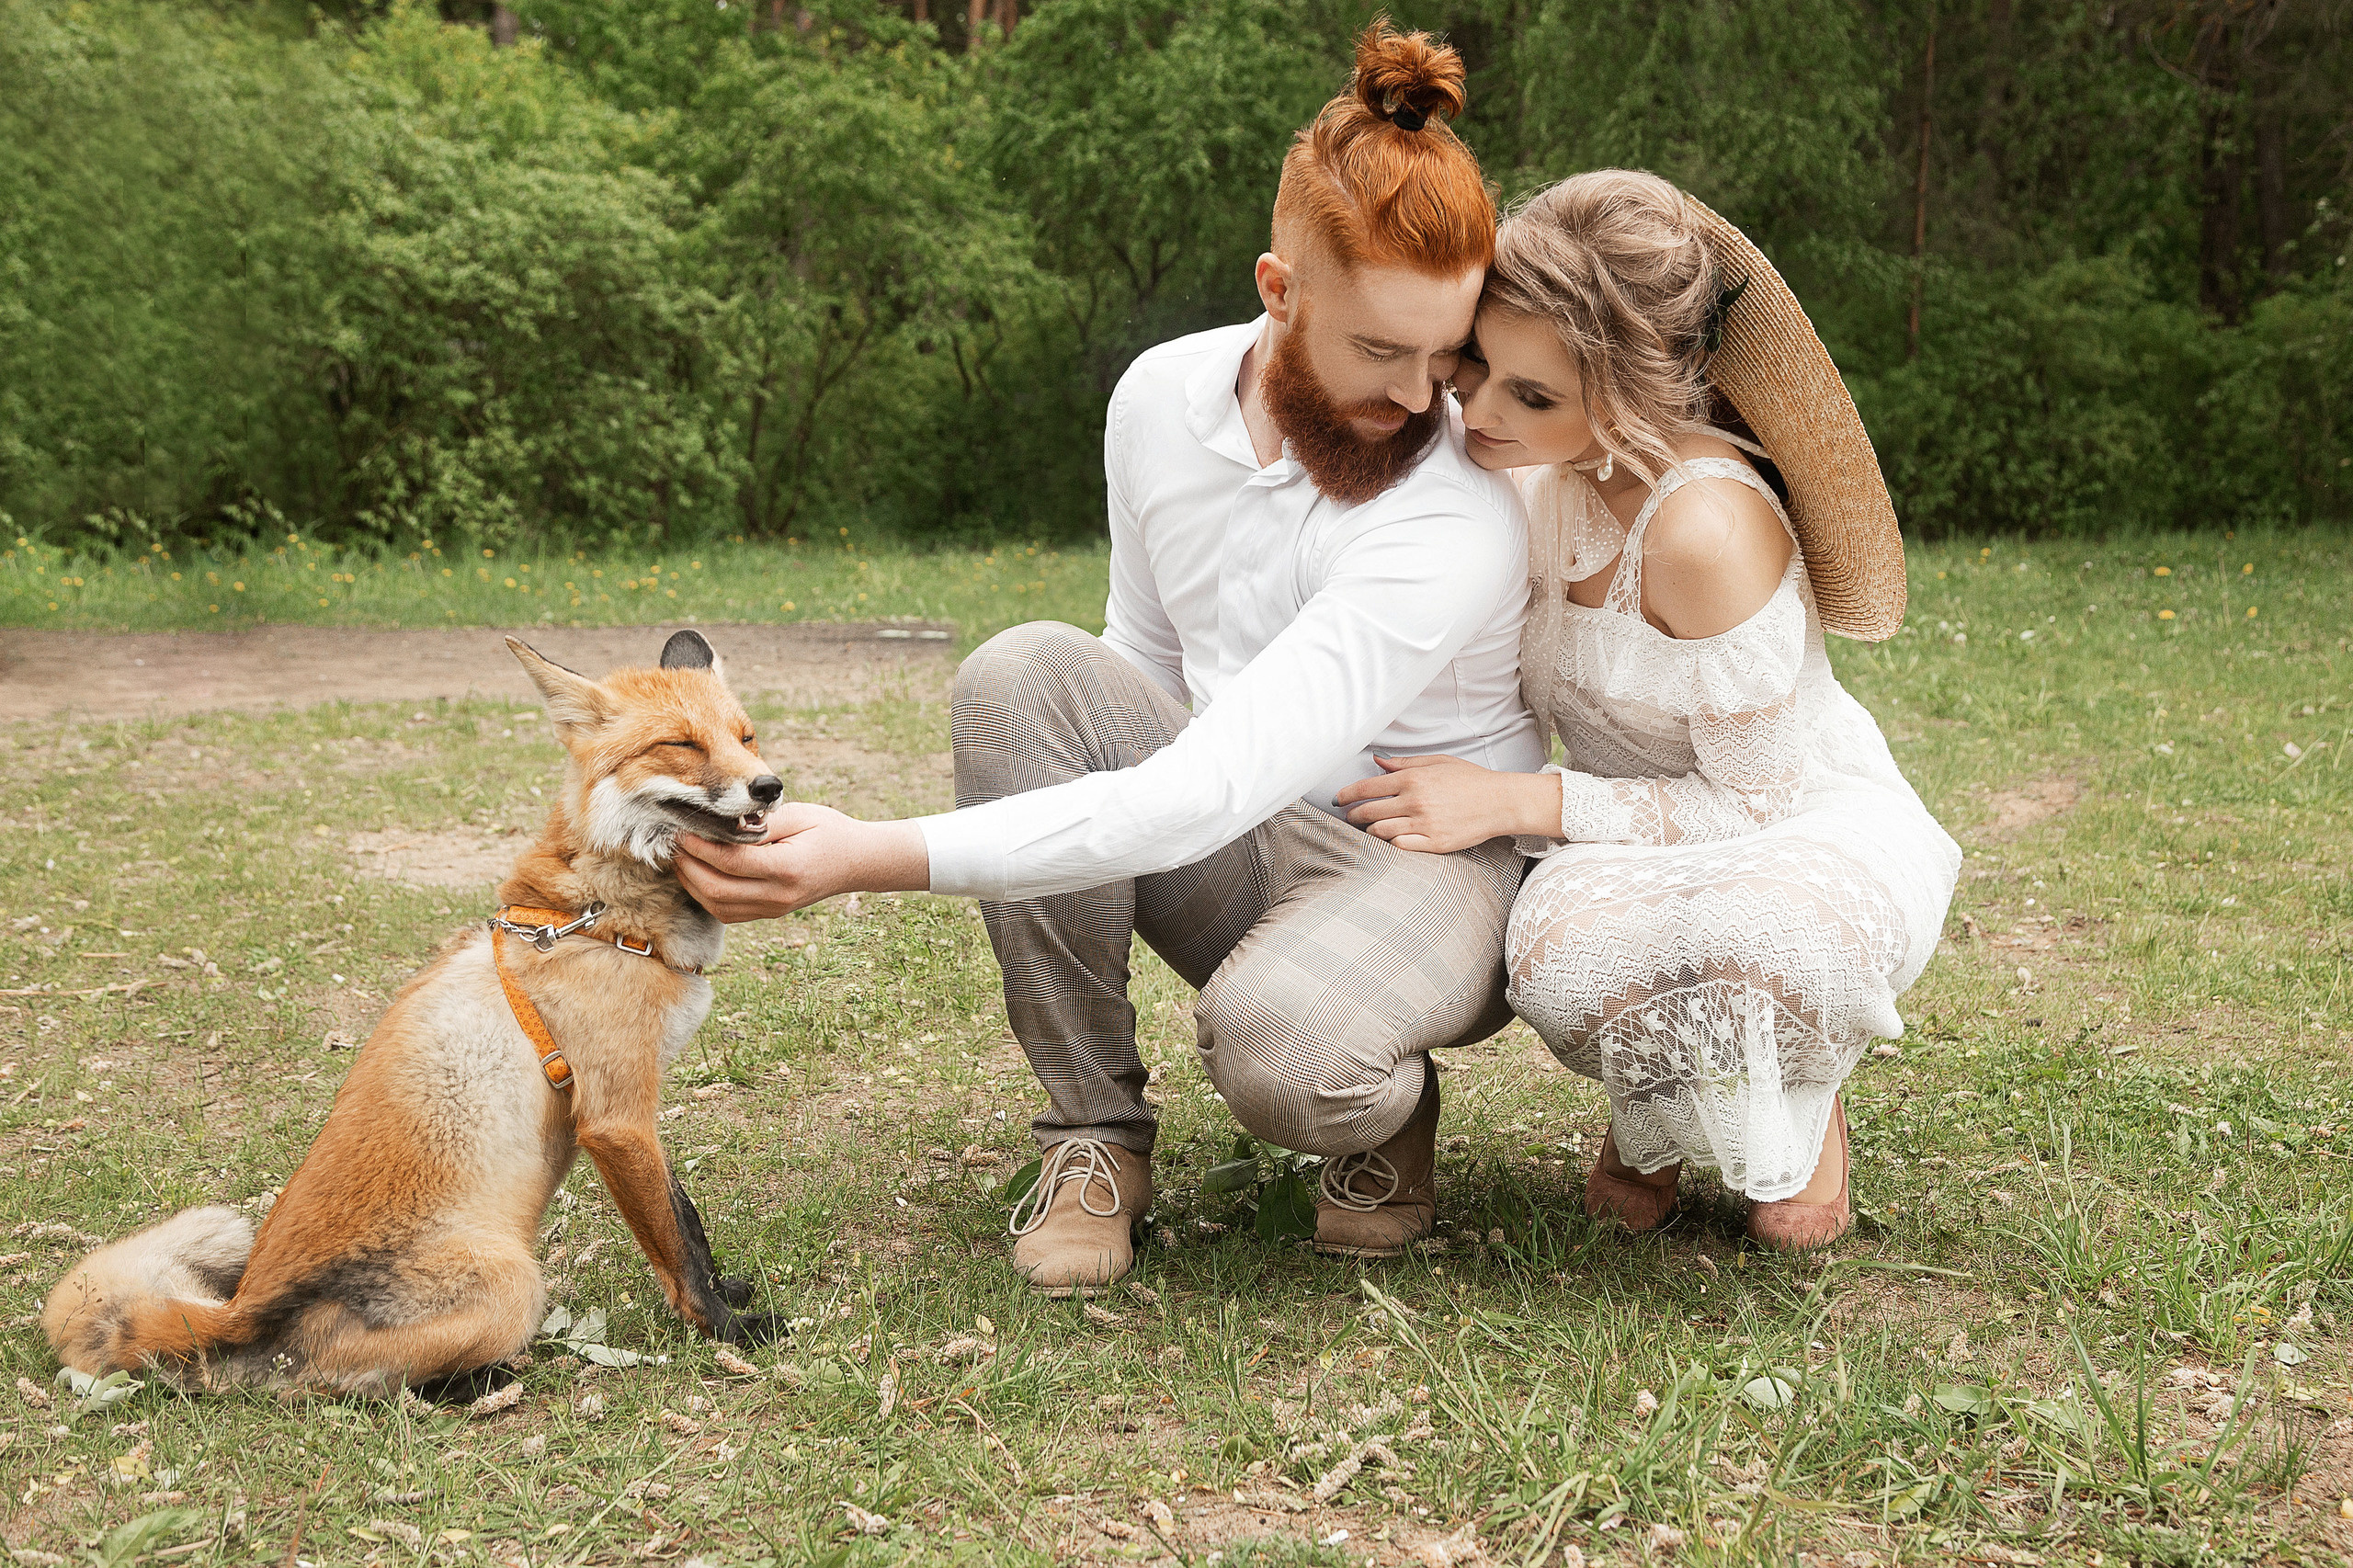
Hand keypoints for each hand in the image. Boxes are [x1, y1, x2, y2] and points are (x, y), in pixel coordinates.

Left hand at [672, 804, 927, 920]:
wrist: (856, 861)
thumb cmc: (828, 830)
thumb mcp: (799, 815)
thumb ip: (761, 821)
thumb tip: (720, 821)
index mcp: (788, 868)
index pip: (732, 862)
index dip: (701, 847)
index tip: (683, 829)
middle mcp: (779, 895)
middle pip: (717, 890)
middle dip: (689, 866)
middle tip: (675, 842)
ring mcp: (773, 908)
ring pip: (717, 906)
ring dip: (692, 882)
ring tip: (682, 856)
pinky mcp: (768, 913)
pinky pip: (726, 911)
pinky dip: (705, 894)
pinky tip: (697, 872)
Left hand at [1333, 755, 1560, 853]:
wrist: (1500, 802)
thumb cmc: (1471, 780)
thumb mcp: (1438, 763)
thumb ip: (1404, 764)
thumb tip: (1377, 760)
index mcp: (1413, 780)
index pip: (1367, 788)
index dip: (1346, 794)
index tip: (1338, 799)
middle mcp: (1415, 802)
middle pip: (1368, 812)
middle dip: (1353, 815)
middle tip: (1349, 817)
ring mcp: (1424, 825)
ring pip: (1380, 832)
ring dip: (1369, 831)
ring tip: (1368, 829)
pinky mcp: (1434, 844)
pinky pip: (1400, 846)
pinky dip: (1389, 843)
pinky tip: (1389, 839)